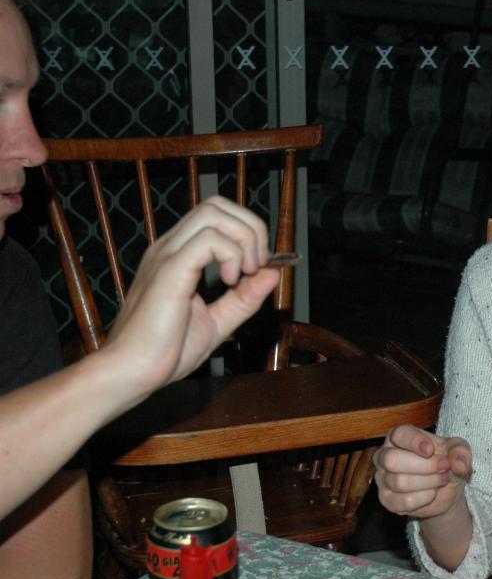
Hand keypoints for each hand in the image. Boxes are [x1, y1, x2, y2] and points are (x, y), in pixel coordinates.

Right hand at [101, 197, 279, 400]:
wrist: (132, 373)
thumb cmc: (164, 351)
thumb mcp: (219, 322)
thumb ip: (245, 298)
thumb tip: (272, 273)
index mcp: (179, 256)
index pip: (217, 215)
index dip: (249, 233)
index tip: (260, 268)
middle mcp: (171, 248)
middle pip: (217, 205)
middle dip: (251, 229)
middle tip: (257, 266)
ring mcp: (167, 255)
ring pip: (214, 213)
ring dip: (244, 239)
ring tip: (244, 275)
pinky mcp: (169, 270)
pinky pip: (209, 239)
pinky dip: (232, 255)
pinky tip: (231, 282)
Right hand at [373, 424, 472, 518]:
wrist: (446, 488)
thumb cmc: (446, 460)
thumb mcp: (458, 450)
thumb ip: (460, 452)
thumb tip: (459, 463)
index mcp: (398, 436)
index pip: (398, 434)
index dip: (414, 442)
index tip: (431, 450)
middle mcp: (384, 455)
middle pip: (392, 460)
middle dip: (425, 466)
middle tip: (444, 466)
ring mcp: (382, 479)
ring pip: (400, 482)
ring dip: (429, 482)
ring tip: (441, 479)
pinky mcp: (387, 500)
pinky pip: (404, 502)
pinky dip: (425, 498)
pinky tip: (432, 493)